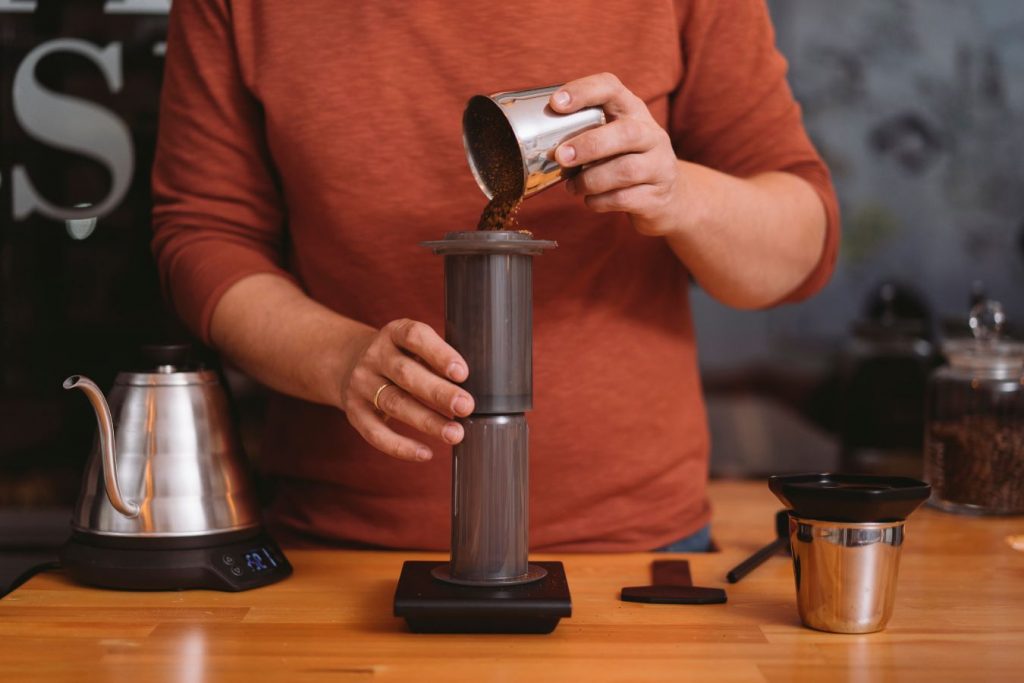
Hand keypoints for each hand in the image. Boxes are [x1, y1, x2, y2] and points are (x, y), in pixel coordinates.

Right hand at [340, 319, 474, 461]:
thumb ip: (440, 359)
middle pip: (406, 374)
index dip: (439, 354)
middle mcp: (375, 356)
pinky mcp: (354, 412)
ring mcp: (361, 384)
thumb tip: (481, 385)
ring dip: (427, 421)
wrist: (349, 363)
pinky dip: (401, 446)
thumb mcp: (415, 347)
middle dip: (439, 392)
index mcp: (394, 333)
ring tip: (455, 434)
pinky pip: (376, 433)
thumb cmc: (401, 357)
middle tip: (466, 407)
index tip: (463, 373)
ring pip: (395, 403)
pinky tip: (426, 453)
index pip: (414, 337)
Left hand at [550, 72, 682, 235]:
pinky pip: (625, 199)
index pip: (611, 88)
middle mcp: (651, 134)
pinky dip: (600, 202)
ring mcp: (659, 165)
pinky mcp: (656, 195)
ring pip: (625, 170)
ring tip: (571, 187)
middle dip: (589, 145)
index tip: (557, 103)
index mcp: (633, 111)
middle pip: (626, 132)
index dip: (584, 91)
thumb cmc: (625, 161)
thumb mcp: (611, 138)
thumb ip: (584, 132)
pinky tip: (589, 200)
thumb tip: (538, 143)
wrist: (668, 196)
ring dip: (590, 180)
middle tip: (560, 156)